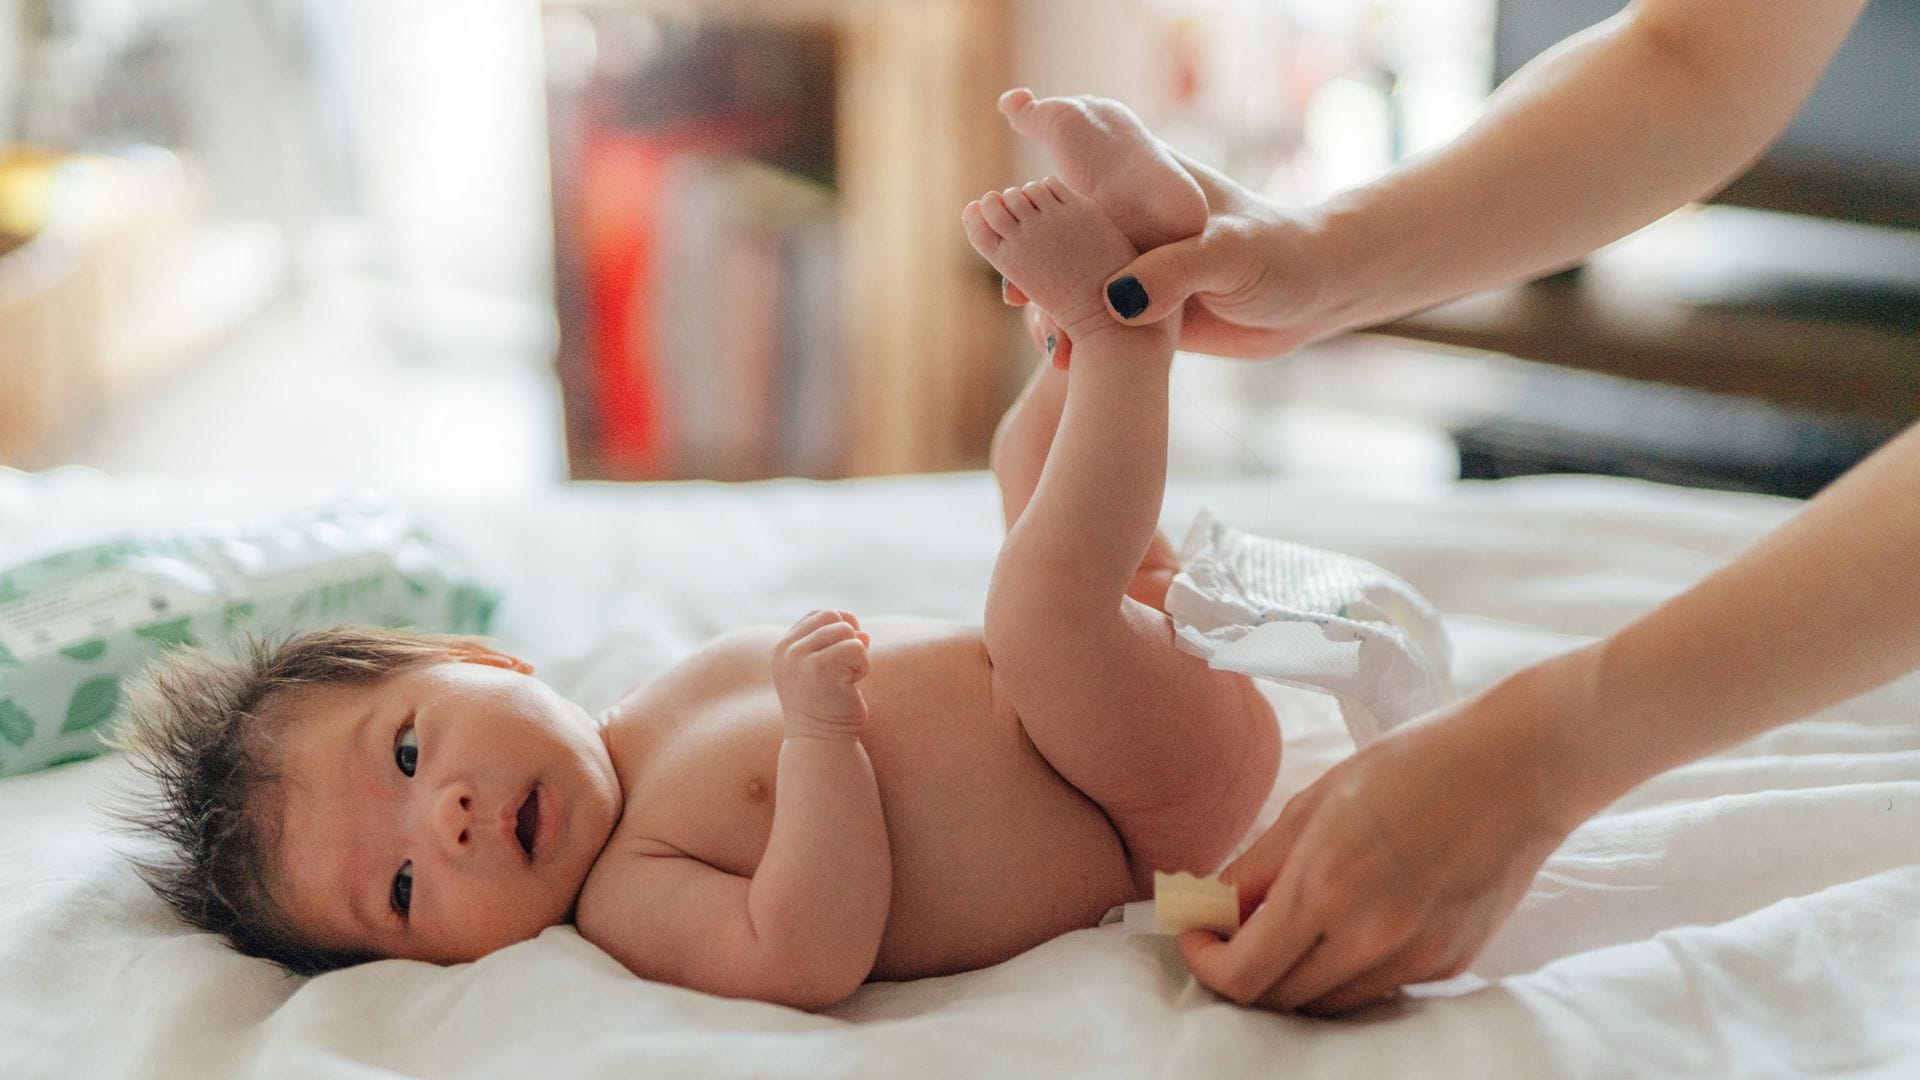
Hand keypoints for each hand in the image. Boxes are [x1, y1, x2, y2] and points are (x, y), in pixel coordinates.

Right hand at [772, 610, 871, 738]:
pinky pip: (856, 647)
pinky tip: (852, 686)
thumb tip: (863, 633)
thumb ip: (836, 645)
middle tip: (846, 670)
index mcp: (782, 649)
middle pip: (832, 616)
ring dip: (857, 655)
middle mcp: (786, 650)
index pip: (818, 614)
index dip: (840, 627)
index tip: (843, 657)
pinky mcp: (817, 668)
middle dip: (849, 639)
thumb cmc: (827, 709)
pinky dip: (863, 666)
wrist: (821, 743)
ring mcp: (798, 658)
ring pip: (846, 630)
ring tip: (847, 680)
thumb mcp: (824, 670)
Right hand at [1006, 155, 1327, 359]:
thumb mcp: (1231, 257)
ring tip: (1041, 337)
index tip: (1011, 224)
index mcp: (1148, 191)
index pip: (1080, 180)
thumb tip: (1115, 301)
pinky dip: (1076, 339)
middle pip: (1064, 239)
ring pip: (1075, 287)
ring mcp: (1137, 271)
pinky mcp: (1146, 314)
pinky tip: (1060, 361)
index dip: (1041, 193)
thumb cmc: (1284, 256)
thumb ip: (1175, 274)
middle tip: (1018, 299)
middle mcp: (1134, 228)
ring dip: (1052, 309)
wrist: (1319, 297)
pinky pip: (1097, 325)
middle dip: (1034, 265)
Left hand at [1179, 667, 1585, 1014]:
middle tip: (1232, 936)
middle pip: (1277, 1001)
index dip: (1204, 963)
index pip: (1241, 974)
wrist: (1521, 766)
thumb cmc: (1414, 764)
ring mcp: (1414, 959)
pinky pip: (1376, 991)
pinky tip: (1345, 929)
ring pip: (1326, 1005)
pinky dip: (1344, 973)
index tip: (1197, 937)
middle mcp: (1369, 936)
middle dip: (1241, 974)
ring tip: (1287, 930)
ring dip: (1292, 980)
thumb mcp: (1317, 800)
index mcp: (1325, 887)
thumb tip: (1213, 909)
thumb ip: (1258, 865)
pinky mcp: (1448, 965)